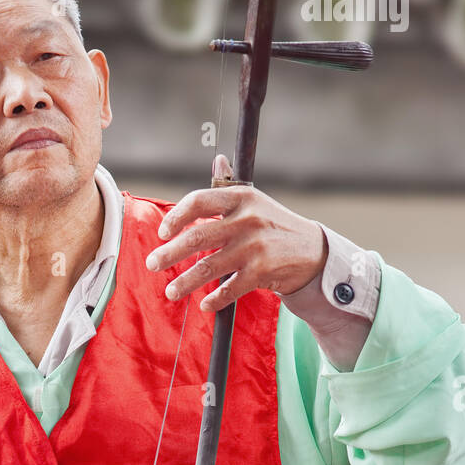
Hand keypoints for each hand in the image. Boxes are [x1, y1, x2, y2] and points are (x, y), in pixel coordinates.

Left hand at [144, 153, 327, 311]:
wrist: (312, 251)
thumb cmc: (274, 224)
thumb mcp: (255, 200)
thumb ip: (230, 184)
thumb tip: (218, 159)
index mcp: (241, 198)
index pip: (199, 201)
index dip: (176, 217)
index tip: (163, 232)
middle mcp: (246, 220)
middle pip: (197, 238)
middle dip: (170, 253)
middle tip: (152, 264)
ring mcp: (254, 247)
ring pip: (209, 267)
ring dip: (186, 282)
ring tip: (170, 291)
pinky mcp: (261, 271)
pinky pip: (229, 289)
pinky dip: (215, 299)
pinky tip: (204, 305)